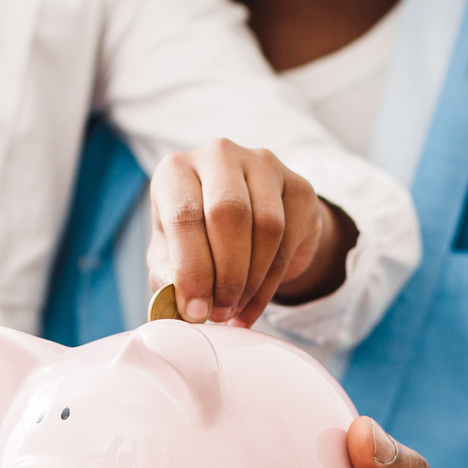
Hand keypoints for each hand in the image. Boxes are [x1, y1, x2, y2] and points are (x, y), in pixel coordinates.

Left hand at [146, 139, 357, 325]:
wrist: (248, 220)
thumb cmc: (197, 237)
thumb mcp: (170, 254)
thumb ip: (168, 274)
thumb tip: (178, 302)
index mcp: (176, 170)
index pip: (185, 214)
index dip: (192, 268)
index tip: (195, 310)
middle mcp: (218, 155)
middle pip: (229, 213)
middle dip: (226, 274)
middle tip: (219, 312)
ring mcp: (262, 164)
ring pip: (267, 227)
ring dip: (251, 281)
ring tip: (234, 309)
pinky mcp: (299, 186)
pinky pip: (291, 238)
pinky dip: (272, 282)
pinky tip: (254, 303)